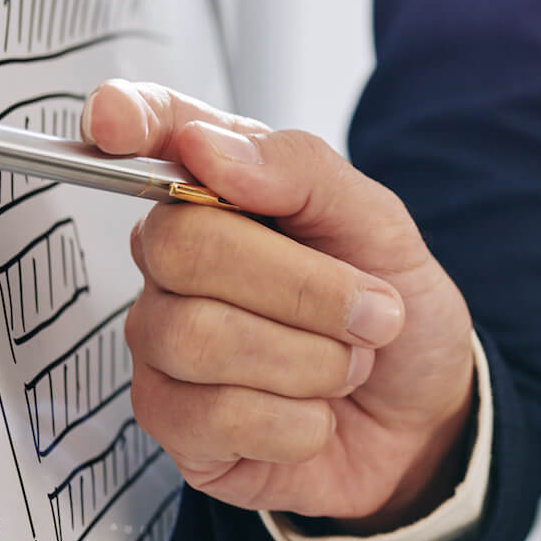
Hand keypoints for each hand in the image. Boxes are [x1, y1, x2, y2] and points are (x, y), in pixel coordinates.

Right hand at [84, 79, 477, 528]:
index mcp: (225, 187)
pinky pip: (213, 416)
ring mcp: (162, 339)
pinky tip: (314, 416)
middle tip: (374, 314)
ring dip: (312, 362)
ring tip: (346, 367)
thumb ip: (302, 171)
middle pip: (182, 246)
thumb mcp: (382, 228)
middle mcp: (175, 257)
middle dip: (303, 288)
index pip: (156, 132)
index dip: (129, 118)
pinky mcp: (170, 420)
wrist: (423, 416)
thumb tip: (204, 146)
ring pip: (198, 337)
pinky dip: (297, 422)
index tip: (117, 120)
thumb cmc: (394, 310)